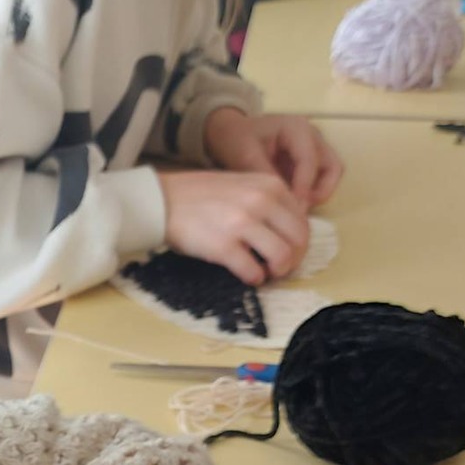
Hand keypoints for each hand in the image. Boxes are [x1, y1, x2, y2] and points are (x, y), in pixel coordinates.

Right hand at [155, 166, 309, 285]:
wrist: (162, 200)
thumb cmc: (201, 195)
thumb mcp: (243, 185)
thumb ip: (269, 200)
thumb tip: (290, 230)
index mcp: (270, 185)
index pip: (302, 220)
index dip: (299, 242)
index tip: (287, 251)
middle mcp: (261, 202)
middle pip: (298, 240)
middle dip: (294, 259)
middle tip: (280, 268)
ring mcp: (243, 224)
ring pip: (283, 257)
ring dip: (278, 271)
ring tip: (265, 273)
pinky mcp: (224, 247)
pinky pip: (254, 272)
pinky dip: (255, 279)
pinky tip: (247, 276)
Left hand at [204, 106, 343, 207]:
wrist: (230, 133)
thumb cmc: (236, 139)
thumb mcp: (245, 155)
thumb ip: (265, 175)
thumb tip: (285, 201)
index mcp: (297, 128)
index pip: (309, 160)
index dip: (304, 187)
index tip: (293, 209)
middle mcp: (312, 136)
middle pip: (332, 166)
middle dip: (321, 191)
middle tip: (300, 210)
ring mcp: (314, 148)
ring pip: (331, 174)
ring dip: (319, 193)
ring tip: (296, 209)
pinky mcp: (309, 161)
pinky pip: (320, 179)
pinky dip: (311, 193)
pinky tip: (291, 205)